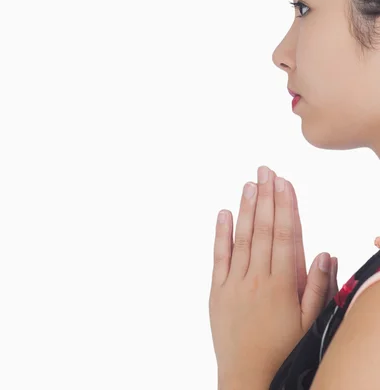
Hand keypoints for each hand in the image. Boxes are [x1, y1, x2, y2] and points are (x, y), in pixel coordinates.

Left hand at [209, 166, 335, 387]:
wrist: (247, 373)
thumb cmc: (283, 349)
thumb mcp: (310, 322)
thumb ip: (318, 286)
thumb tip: (325, 252)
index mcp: (283, 284)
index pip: (286, 236)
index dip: (285, 207)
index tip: (285, 184)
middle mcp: (257, 278)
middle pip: (263, 230)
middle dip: (266, 197)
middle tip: (266, 171)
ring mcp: (235, 282)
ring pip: (242, 238)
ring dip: (246, 209)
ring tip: (250, 184)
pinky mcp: (217, 289)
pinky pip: (219, 256)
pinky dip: (221, 233)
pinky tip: (224, 213)